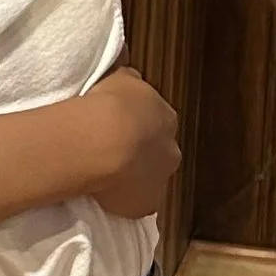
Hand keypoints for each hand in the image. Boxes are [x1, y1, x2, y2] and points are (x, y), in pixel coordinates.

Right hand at [86, 68, 181, 224]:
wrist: (104, 139)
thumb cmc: (109, 103)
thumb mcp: (119, 76)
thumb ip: (128, 80)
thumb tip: (129, 71)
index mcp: (166, 118)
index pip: (156, 124)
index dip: (137, 127)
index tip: (118, 129)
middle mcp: (171, 149)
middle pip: (157, 154)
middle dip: (140, 155)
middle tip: (112, 154)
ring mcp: (161, 179)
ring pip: (148, 180)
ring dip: (132, 179)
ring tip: (104, 176)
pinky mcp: (146, 204)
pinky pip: (135, 203)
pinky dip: (123, 201)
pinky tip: (104, 196)